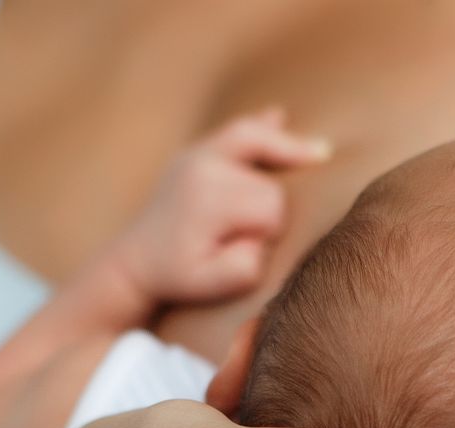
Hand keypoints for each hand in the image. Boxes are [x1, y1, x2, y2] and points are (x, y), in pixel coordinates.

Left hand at [108, 107, 330, 305]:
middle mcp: (203, 167)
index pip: (272, 207)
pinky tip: (279, 116)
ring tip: (321, 152)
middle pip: (270, 181)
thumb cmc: (177, 276)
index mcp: (209, 199)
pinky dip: (260, 126)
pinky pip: (235, 130)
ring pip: (259, 142)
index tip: (248, 248)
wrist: (134, 263)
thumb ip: (245, 267)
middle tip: (243, 234)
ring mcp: (197, 154)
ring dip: (285, 151)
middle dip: (271, 207)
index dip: (270, 231)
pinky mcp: (195, 152)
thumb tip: (261, 236)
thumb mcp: (211, 284)